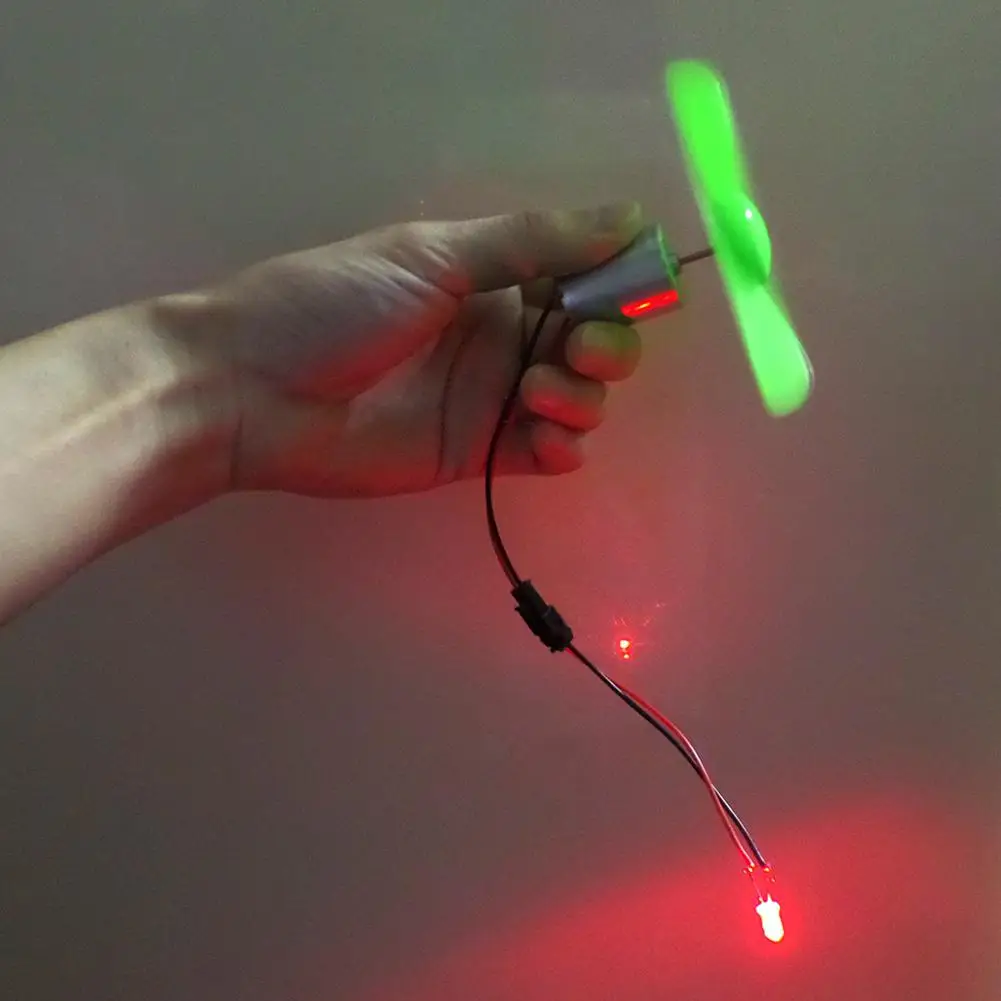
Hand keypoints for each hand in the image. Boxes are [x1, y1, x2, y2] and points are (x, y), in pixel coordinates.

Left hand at [162, 204, 644, 496]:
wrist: (252, 389)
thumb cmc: (335, 304)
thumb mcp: (434, 257)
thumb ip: (532, 243)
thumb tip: (630, 216)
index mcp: (493, 275)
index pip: (582, 275)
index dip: (617, 280)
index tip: (638, 286)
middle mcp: (500, 334)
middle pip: (592, 340)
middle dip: (607, 343)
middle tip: (581, 347)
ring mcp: (490, 397)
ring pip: (578, 399)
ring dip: (583, 395)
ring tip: (537, 393)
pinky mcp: (477, 452)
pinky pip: (544, 453)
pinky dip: (564, 447)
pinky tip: (547, 439)